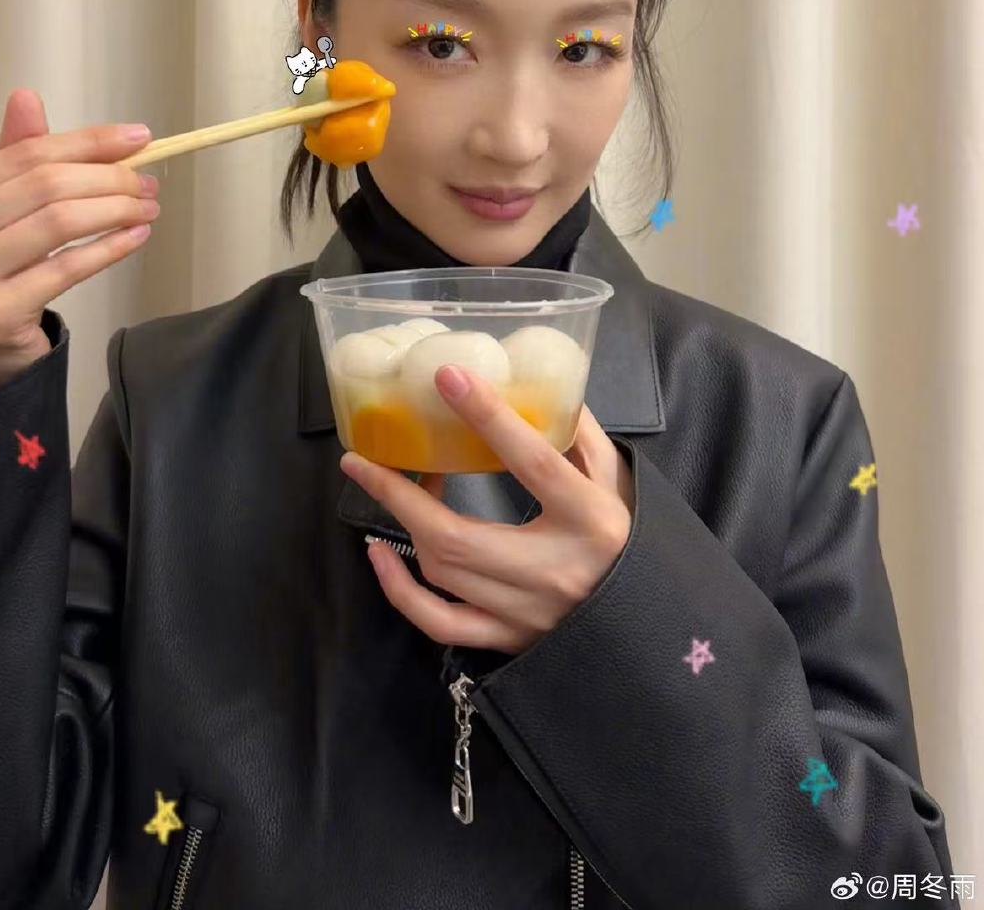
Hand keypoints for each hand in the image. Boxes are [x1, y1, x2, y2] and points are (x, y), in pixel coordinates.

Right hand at [0, 88, 159, 396]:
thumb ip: (16, 159)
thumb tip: (26, 97)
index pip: (24, 155)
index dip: (87, 142)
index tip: (137, 138)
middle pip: (44, 185)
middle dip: (108, 178)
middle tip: (147, 183)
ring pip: (57, 222)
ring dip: (115, 210)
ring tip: (147, 209)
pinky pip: (65, 269)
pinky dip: (109, 248)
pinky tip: (135, 237)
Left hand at [339, 364, 634, 656]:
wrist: (655, 628)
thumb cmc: (635, 543)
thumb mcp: (619, 482)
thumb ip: (580, 436)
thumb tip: (542, 386)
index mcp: (591, 521)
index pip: (532, 462)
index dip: (488, 418)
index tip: (448, 378)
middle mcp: (556, 572)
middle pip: (458, 536)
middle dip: (399, 496)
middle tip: (363, 459)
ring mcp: (529, 613)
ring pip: (444, 574)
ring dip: (403, 527)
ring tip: (387, 488)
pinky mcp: (511, 641)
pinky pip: (440, 623)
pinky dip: (399, 591)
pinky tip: (380, 554)